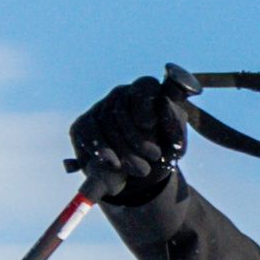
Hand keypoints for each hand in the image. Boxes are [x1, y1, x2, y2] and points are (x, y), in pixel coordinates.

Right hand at [67, 71, 197, 206]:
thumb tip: (165, 103)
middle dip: (136, 138)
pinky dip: (100, 148)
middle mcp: (122, 94)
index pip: (143, 86)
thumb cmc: (163, 152)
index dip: (144, 104)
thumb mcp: (176, 144)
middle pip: (121, 108)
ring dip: (122, 149)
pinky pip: (87, 131)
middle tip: (152, 158)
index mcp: (148, 91)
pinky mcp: (83, 124)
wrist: (142, 173)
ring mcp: (100, 107)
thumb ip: (175, 124)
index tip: (149, 125)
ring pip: (105, 122)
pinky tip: (113, 163)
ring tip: (140, 170)